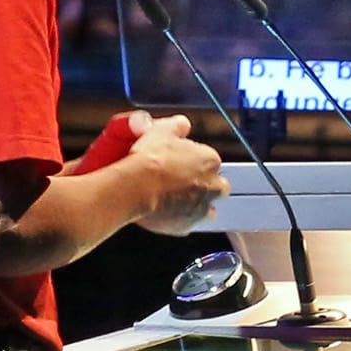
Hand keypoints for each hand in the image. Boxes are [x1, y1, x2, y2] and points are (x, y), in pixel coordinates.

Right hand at [121, 110, 229, 233]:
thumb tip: (182, 124)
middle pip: (216, 186)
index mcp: (210, 160)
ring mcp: (201, 207)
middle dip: (203, 185)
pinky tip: (165, 214)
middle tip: (180, 182)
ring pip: (207, 208)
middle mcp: (212, 185)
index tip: (179, 163)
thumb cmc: (149, 160)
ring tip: (174, 200)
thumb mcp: (162, 130)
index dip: (193, 162)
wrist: (134, 188)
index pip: (209, 161)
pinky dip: (179, 220)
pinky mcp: (186, 226)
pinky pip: (188, 224)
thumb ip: (177, 125)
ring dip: (195, 204)